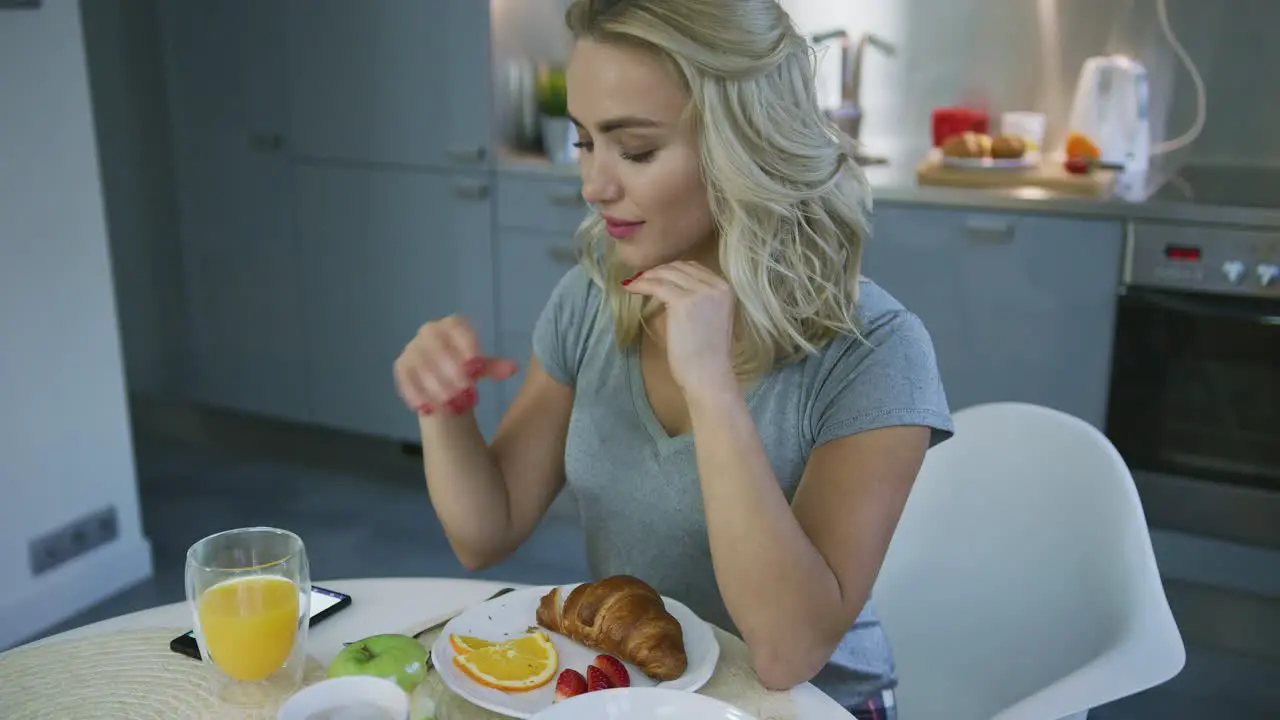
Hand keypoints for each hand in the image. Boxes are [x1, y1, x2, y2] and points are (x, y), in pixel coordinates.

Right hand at [393, 315, 517, 415]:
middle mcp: (429, 332)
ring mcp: (412, 349)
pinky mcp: (401, 367)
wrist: (443, 384)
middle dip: (450, 366)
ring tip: (452, 403)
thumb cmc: (465, 370)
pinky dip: (417, 394)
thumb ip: (494, 368)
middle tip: (465, 389)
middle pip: (436, 343)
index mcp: (451, 326)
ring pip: (420, 363)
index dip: (465, 343)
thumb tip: (513, 368)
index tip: (476, 365)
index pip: (456, 326)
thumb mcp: (481, 368)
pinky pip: (405, 378)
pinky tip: (429, 408)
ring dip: (436, 384)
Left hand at [621, 262, 735, 395]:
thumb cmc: (706, 355)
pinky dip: (641, 285)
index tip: (656, 275)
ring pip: (667, 274)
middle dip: (659, 270)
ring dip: (647, 276)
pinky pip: (656, 285)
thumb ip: (697, 300)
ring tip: (634, 282)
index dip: (672, 269)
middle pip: (681, 267)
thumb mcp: (709, 318)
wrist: (708, 375)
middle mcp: (716, 285)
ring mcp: (701, 292)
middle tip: (642, 277)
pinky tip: (630, 288)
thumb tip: (668, 287)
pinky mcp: (683, 301)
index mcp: (726, 289)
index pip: (694, 268)